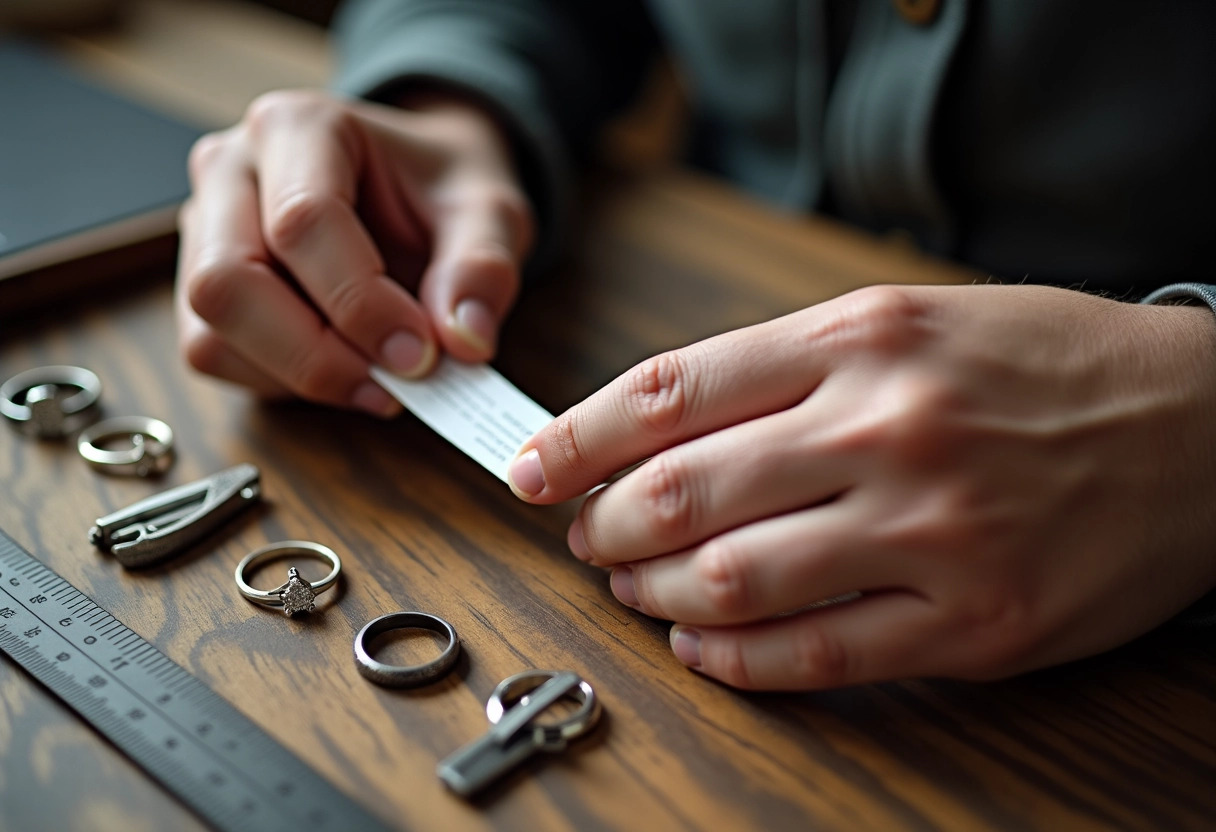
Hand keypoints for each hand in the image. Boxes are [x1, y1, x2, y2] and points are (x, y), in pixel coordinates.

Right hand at [176, 89, 532, 413]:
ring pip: (211, 331)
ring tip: (379, 382)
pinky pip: (216, 356)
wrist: (417, 189)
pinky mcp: (202, 289)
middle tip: (395, 383)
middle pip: (228, 282)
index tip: (423, 354)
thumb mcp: (489, 212)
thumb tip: (465, 340)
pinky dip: (282, 385)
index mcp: (300, 126)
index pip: (303, 221)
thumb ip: (483, 269)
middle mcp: (231, 169)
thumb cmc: (442, 191)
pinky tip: (344, 371)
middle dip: (317, 354)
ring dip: (299, 377)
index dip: (362, 304)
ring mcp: (205, 230)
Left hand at [507, 284, 1215, 689]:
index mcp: (861, 338)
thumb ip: (787, 370)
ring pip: (735, 579)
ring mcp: (931, 530)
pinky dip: (737, 659)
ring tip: (639, 589)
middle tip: (588, 537)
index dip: (576, 438)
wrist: (1204, 423)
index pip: (669, 391)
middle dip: (606, 525)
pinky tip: (705, 646)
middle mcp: (887, 428)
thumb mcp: (913, 321)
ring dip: (658, 594)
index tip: (532, 468)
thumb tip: (662, 428)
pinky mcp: (974, 621)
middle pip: (682, 490)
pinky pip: (815, 654)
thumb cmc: (1046, 363)